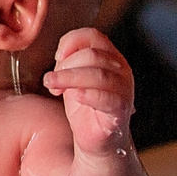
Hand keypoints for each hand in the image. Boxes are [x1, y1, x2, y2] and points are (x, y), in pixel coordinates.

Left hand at [42, 27, 134, 156]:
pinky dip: (90, 95)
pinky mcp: (121, 111)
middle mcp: (121, 69)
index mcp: (110, 57)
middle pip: (91, 55)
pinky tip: (77, 97)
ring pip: (97, 74)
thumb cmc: (86, 106)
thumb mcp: (73, 78)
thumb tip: (60, 56)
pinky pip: (108, 99)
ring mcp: (124, 90)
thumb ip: (69, 62)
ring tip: (53, 86)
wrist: (96, 139)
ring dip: (69, 78)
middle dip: (66, 66)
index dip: (71, 41)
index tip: (56, 57)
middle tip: (51, 81)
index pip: (93, 36)